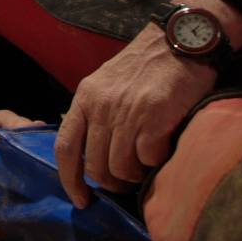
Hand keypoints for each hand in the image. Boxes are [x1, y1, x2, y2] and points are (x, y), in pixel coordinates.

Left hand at [55, 23, 216, 207]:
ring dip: (135, 174)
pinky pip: (148, 158)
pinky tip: (163, 146)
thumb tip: (91, 153)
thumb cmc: (145, 67)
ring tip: (147, 163)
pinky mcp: (154, 116)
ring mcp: (126, 112)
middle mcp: (100, 106)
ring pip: (120, 167)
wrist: (177, 41)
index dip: (69, 180)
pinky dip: (156, 161)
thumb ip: (95, 113)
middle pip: (94, 165)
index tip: (80, 200)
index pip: (64, 147)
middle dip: (111, 182)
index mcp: (84, 98)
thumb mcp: (106, 84)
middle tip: (127, 180)